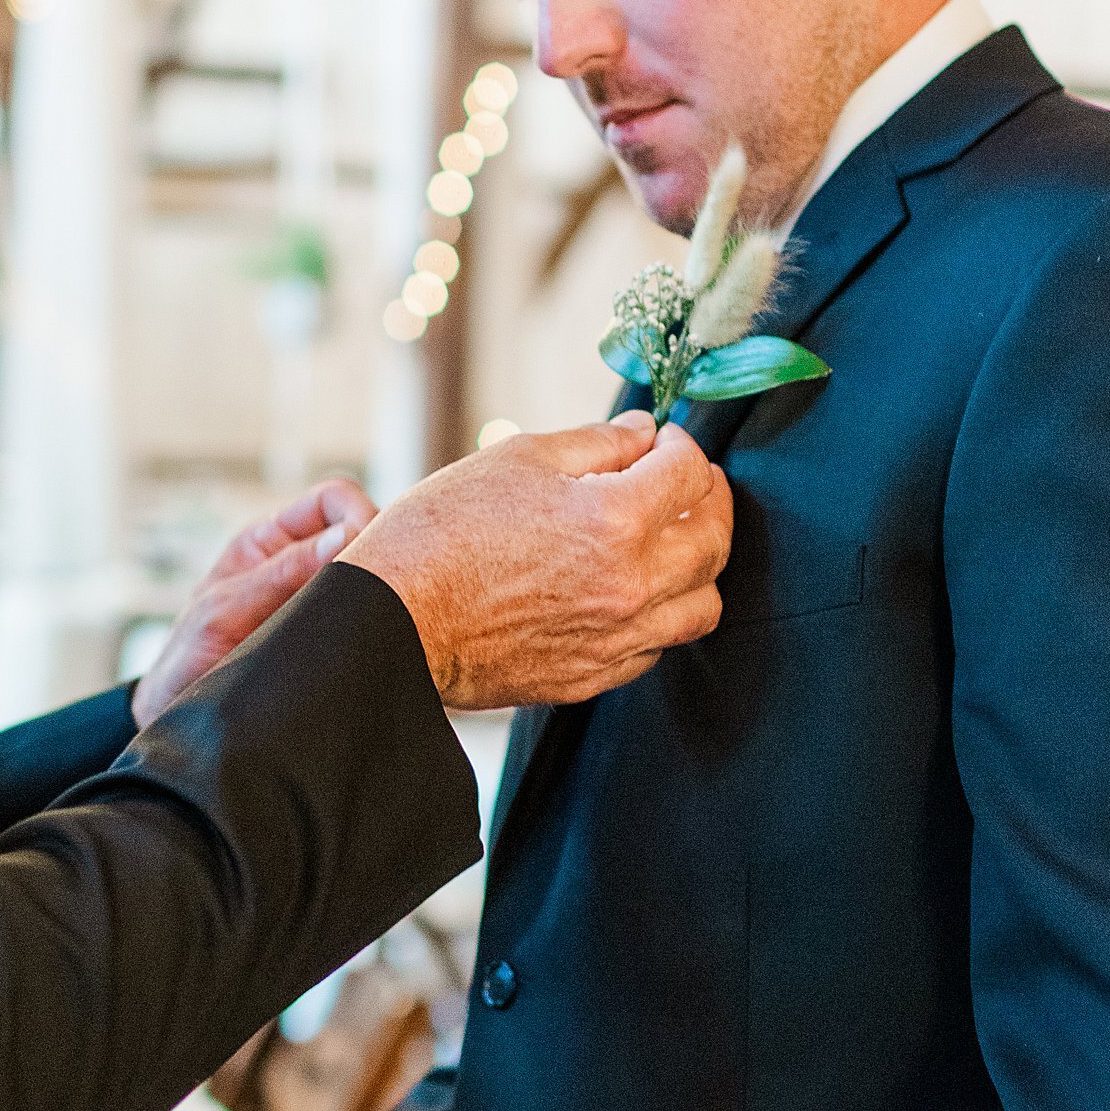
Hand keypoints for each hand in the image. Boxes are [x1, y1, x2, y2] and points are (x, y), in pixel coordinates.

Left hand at [132, 478, 377, 726]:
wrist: (177, 717)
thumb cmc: (186, 657)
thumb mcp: (225, 608)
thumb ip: (283, 572)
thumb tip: (348, 535)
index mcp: (269, 540)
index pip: (333, 499)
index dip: (359, 514)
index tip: (370, 549)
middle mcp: (300, 563)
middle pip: (364, 532)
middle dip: (378, 552)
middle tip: (382, 589)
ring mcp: (318, 600)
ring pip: (372, 577)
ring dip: (380, 591)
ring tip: (377, 618)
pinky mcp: (331, 636)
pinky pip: (368, 619)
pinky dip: (378, 623)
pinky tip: (375, 640)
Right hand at [343, 411, 731, 710]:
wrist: (394, 621)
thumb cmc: (443, 532)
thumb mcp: (518, 460)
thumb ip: (597, 443)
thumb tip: (645, 433)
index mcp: (615, 521)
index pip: (690, 473)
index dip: (682, 445)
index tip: (663, 441)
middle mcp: (631, 585)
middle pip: (715, 539)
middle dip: (709, 499)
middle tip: (686, 483)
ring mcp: (617, 638)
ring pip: (703, 604)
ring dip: (698, 564)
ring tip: (671, 541)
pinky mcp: (594, 676)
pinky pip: (658, 646)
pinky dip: (660, 613)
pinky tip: (629, 590)